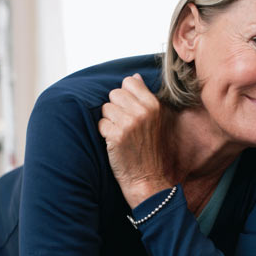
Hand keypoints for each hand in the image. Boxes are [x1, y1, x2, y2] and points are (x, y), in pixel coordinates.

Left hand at [98, 74, 170, 207]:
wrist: (147, 178)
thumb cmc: (149, 149)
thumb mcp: (155, 120)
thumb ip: (144, 97)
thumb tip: (135, 77)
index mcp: (153, 105)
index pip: (129, 82)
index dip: (125, 96)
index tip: (129, 110)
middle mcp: (142, 111)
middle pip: (114, 93)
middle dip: (115, 107)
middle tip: (123, 124)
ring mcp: (129, 123)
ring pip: (106, 108)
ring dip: (109, 121)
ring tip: (120, 134)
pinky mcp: (116, 136)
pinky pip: (101, 124)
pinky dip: (105, 133)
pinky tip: (115, 142)